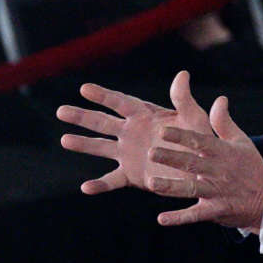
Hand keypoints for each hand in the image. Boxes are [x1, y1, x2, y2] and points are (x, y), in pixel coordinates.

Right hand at [57, 70, 214, 194]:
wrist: (202, 171)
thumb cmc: (199, 140)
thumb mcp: (194, 119)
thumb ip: (184, 100)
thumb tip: (183, 74)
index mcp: (145, 116)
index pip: (120, 103)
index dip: (103, 96)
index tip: (84, 89)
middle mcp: (131, 132)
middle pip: (102, 122)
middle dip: (82, 117)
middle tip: (60, 111)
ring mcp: (129, 154)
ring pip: (100, 147)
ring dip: (83, 144)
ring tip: (64, 140)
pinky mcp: (132, 175)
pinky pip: (112, 180)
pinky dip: (99, 185)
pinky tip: (85, 188)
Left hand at [148, 94, 262, 230]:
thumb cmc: (252, 167)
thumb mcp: (242, 142)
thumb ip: (224, 122)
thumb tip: (219, 99)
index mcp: (223, 152)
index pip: (199, 142)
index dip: (181, 136)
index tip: (163, 131)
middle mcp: (218, 171)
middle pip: (191, 163)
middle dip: (171, 158)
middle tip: (150, 152)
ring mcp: (216, 192)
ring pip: (190, 189)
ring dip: (171, 187)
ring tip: (151, 184)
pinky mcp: (216, 211)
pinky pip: (195, 215)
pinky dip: (179, 218)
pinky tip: (162, 219)